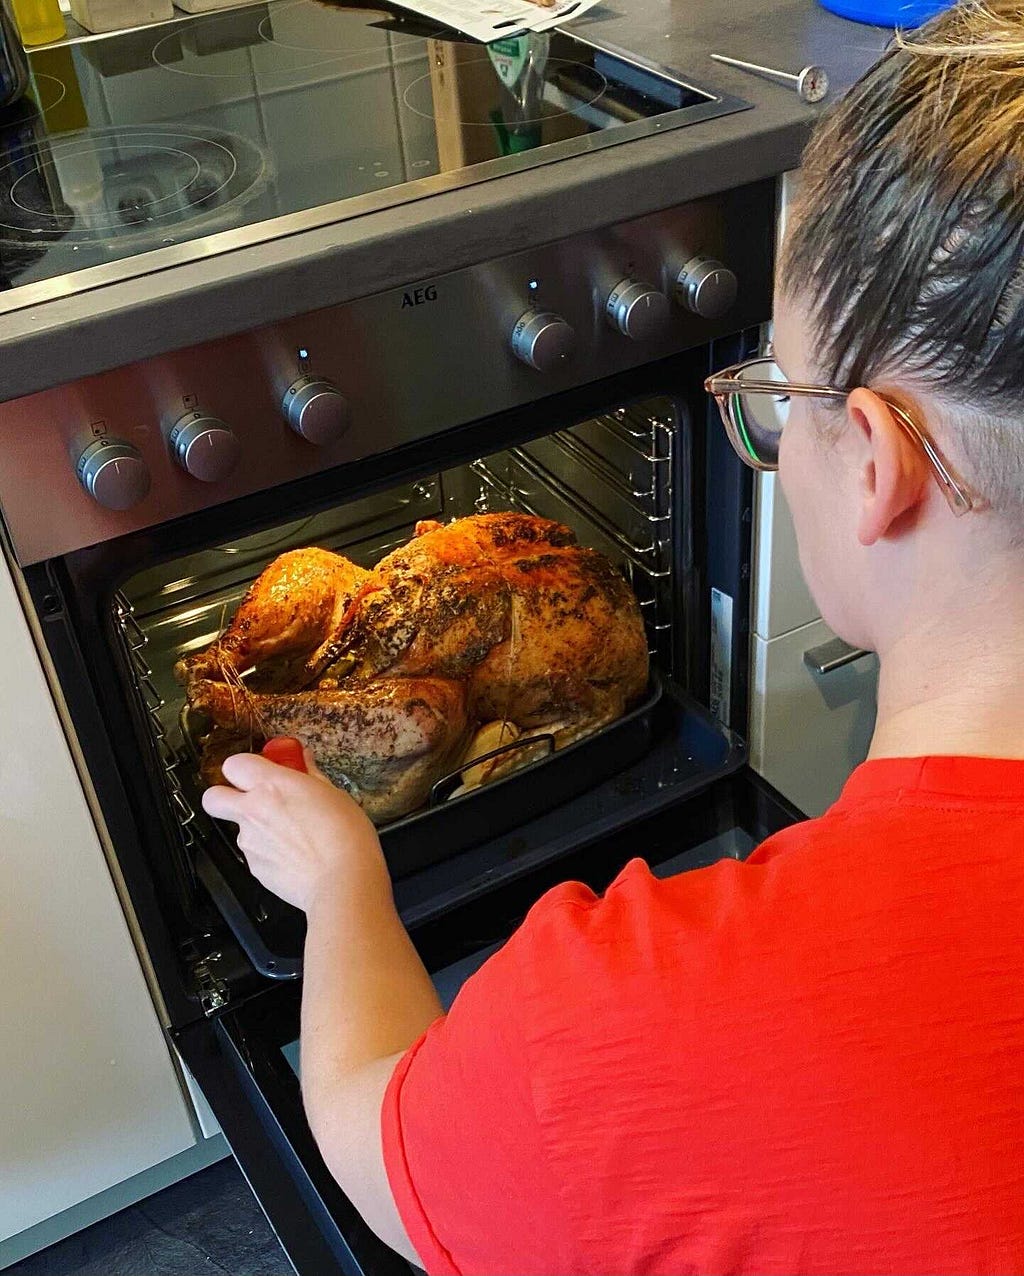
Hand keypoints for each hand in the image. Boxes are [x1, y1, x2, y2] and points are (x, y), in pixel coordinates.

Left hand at [202, 748, 388, 912]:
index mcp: (272, 785)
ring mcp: (250, 841)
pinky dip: (267, 852)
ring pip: (238, 828)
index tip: (263, 770)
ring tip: (290, 835)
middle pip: (213, 797)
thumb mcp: (334, 795)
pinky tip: (293, 855)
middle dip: (225, 796)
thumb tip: (305, 762)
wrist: (342, 882)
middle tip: (250, 798)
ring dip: (255, 827)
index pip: (235, 764)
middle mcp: (253, 811)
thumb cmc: (345, 836)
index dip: (245, 767)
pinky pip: (253, 853)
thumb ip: (311, 776)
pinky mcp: (254, 867)